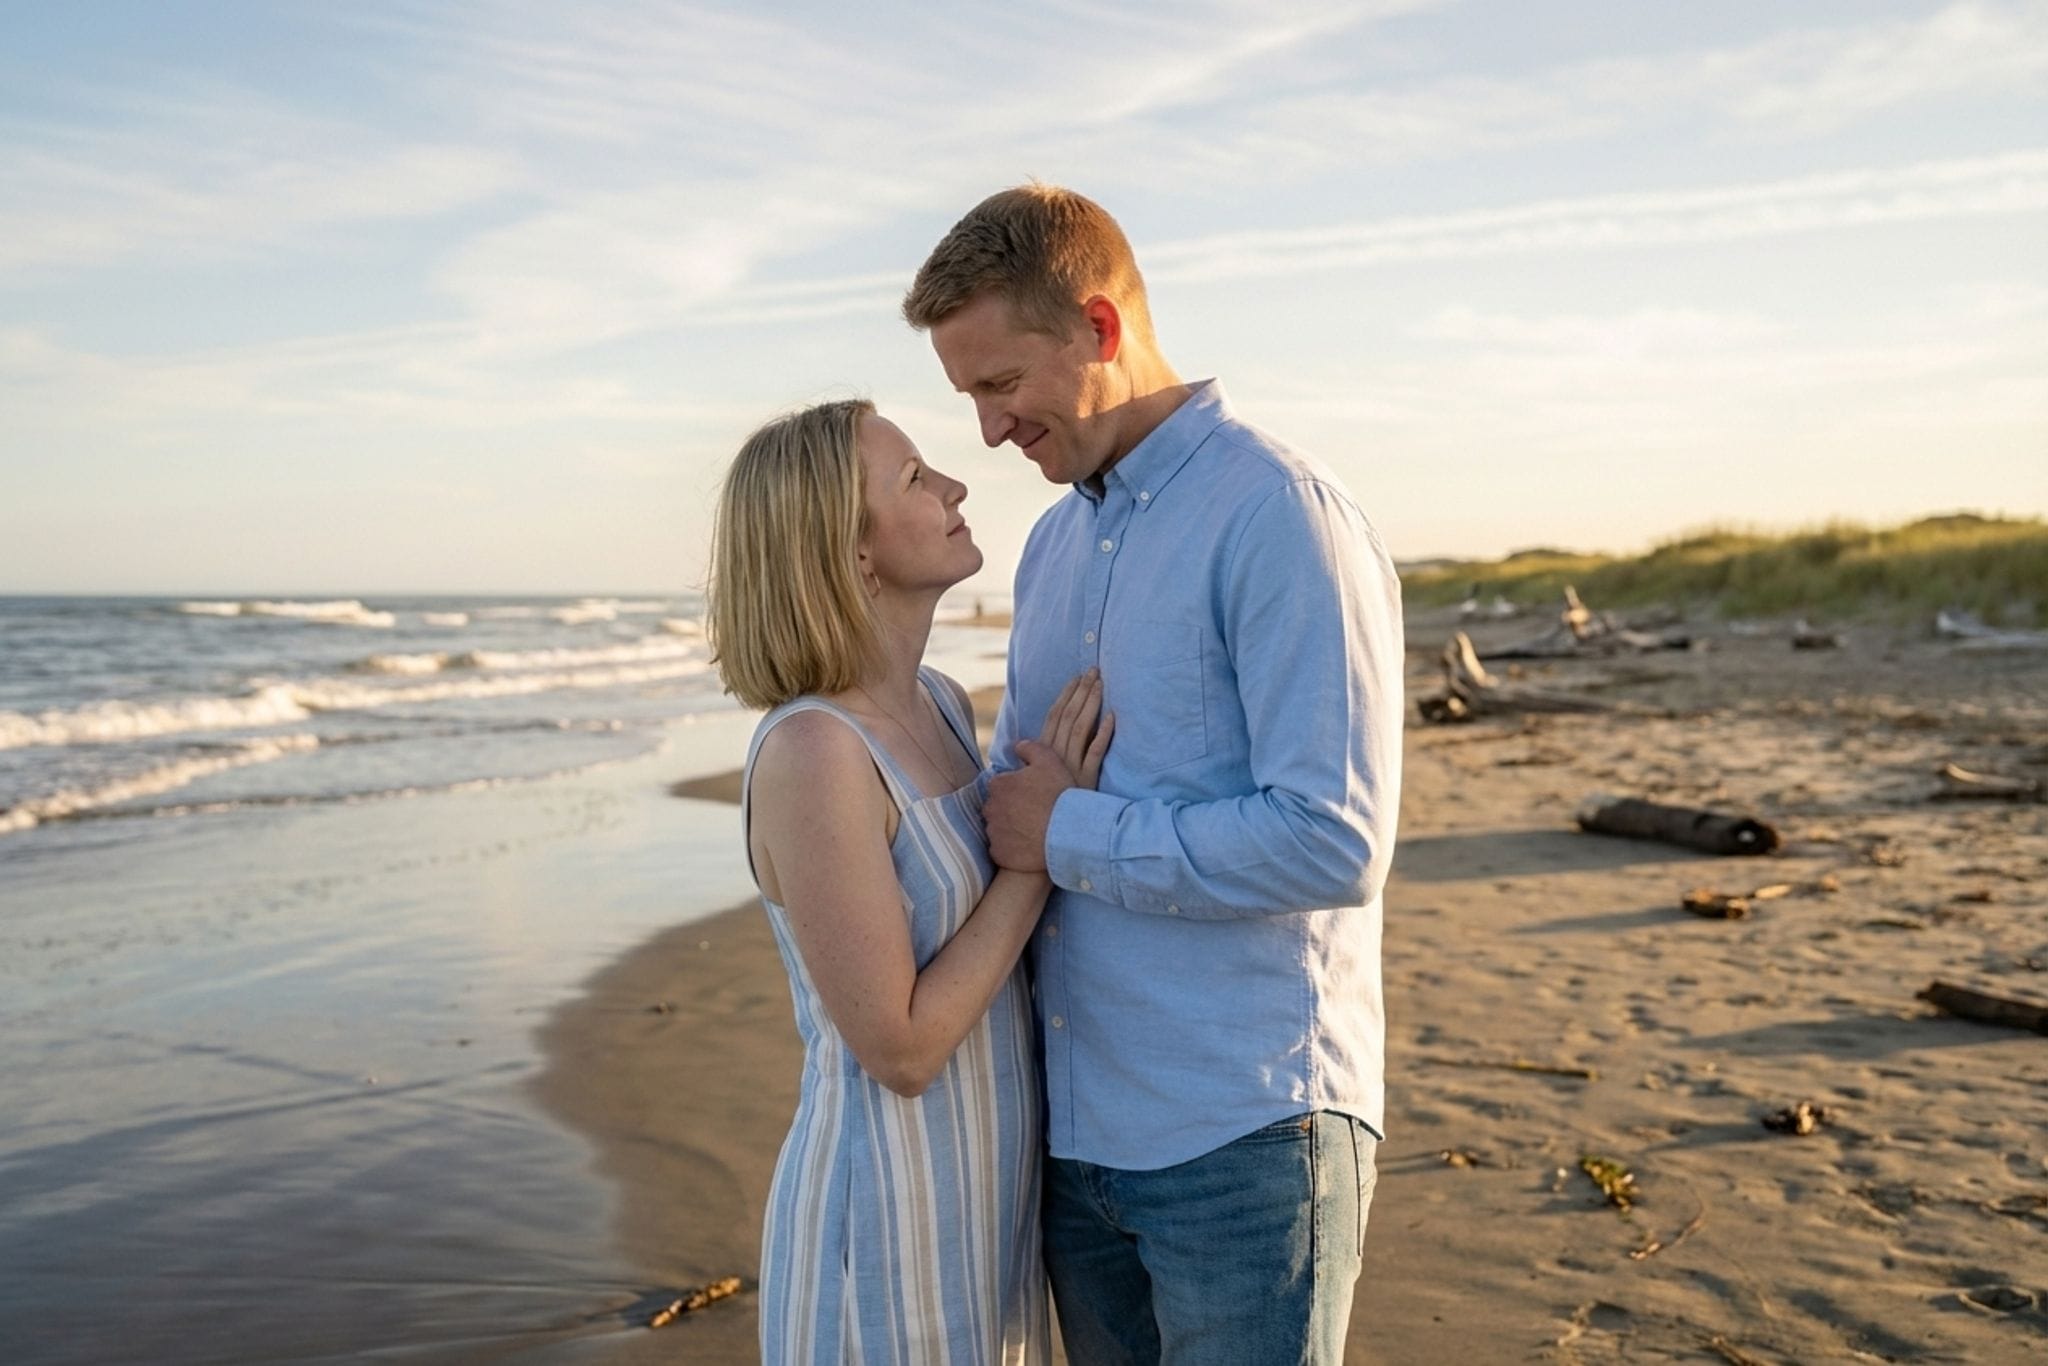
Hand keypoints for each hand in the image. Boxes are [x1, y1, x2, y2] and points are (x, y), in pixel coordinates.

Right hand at [985, 671, 1113, 871]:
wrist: (1045, 834)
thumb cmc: (1037, 807)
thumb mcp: (1030, 779)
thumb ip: (1030, 761)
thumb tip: (1022, 747)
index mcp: (1043, 752)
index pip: (1055, 715)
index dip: (1066, 694)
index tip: (1077, 677)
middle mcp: (1056, 755)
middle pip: (1069, 716)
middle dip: (1082, 691)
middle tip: (1094, 670)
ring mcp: (1071, 766)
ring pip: (1081, 728)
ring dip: (1091, 704)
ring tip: (1101, 684)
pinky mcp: (1085, 780)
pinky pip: (1095, 753)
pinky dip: (1103, 735)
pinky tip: (1111, 718)